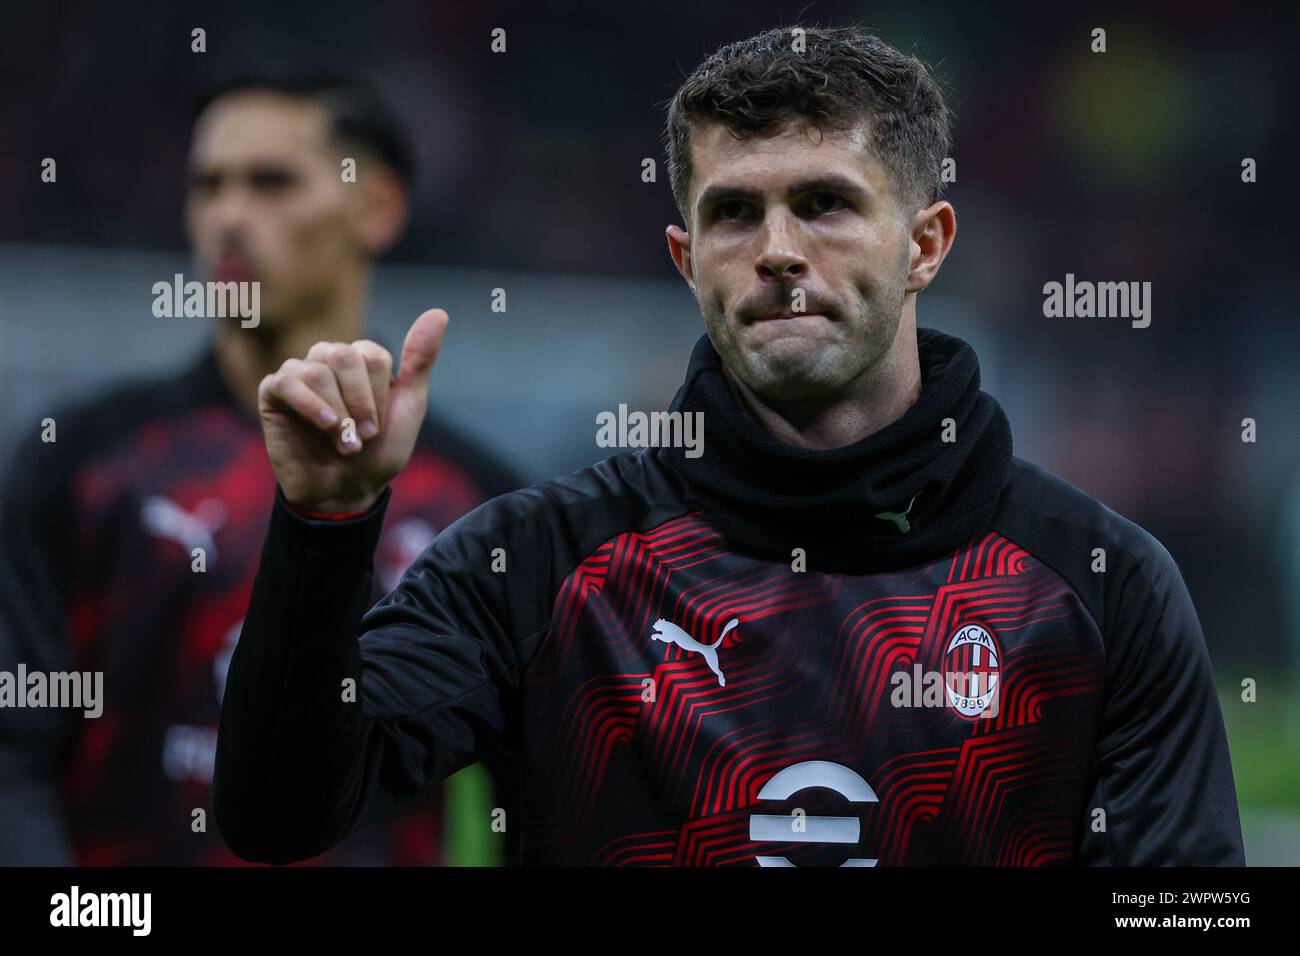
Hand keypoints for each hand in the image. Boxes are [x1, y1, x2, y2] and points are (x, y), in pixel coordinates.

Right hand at [258, 308, 447, 512]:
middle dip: (361, 402)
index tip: (378, 428)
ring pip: (319, 371)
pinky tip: (325, 424)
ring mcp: (300, 373)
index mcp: (362, 359)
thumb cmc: (378, 451)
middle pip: (346, 357)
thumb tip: (439, 313)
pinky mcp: (273, 393)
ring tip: (345, 444)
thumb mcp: (409, 407)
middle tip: (365, 436)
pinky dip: (309, 405)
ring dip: (339, 415)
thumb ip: (420, 360)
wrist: (346, 491)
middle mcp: (329, 358)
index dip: (379, 396)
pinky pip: (287, 382)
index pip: (373, 356)